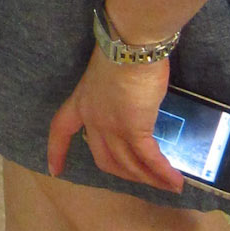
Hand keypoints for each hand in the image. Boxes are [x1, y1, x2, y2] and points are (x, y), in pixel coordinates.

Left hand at [47, 47, 183, 193]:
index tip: (53, 170)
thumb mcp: (110, 76)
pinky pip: (149, 159)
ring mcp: (112, 127)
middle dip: (124, 173)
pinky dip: (163, 173)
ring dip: (148, 178)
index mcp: (81, 100)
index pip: (61, 130)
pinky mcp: (135, 129)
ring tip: (167, 185)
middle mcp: (93, 119)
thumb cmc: (122, 50)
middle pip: (103, 158)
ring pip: (128, 165)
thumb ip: (114, 94)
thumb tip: (134, 104)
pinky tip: (176, 182)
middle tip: (143, 177)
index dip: (57, 151)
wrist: (129, 45)